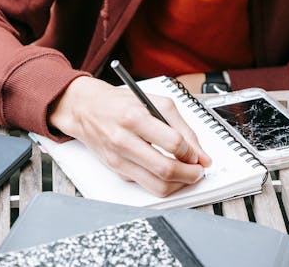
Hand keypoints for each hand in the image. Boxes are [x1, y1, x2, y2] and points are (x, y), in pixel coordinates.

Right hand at [48, 76, 210, 196]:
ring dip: (179, 184)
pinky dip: (163, 183)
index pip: (172, 142)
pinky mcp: (117, 170)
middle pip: (165, 169)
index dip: (192, 153)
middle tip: (199, 171)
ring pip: (156, 185)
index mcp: (136, 117)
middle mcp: (124, 140)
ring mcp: (119, 159)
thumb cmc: (122, 103)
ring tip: (187, 175)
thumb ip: (181, 126)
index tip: (199, 155)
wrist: (87, 110)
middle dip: (190, 174)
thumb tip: (201, 153)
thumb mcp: (155, 102)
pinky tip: (169, 172)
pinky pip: (145, 184)